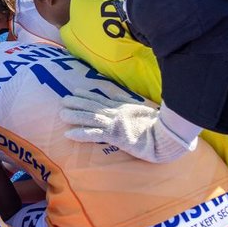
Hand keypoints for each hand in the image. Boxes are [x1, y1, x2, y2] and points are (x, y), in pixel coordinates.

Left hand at [59, 89, 192, 163]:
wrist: (165, 135)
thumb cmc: (157, 125)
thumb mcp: (142, 109)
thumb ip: (130, 104)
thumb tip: (121, 97)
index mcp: (122, 107)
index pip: (102, 99)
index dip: (87, 95)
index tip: (76, 90)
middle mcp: (116, 113)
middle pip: (92, 105)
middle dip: (77, 102)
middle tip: (63, 99)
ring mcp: (114, 123)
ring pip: (90, 117)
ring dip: (75, 115)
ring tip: (61, 114)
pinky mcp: (114, 135)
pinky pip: (94, 134)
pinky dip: (80, 133)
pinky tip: (68, 134)